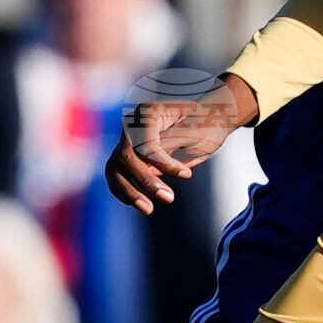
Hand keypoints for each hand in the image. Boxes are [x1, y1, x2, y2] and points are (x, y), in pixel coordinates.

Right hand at [105, 73, 257, 213]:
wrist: (206, 123)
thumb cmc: (205, 124)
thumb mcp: (196, 130)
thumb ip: (173, 143)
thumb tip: (154, 165)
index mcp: (148, 112)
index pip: (145, 142)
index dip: (163, 163)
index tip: (186, 175)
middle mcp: (132, 126)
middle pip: (126, 157)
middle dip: (145, 180)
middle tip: (169, 198)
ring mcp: (127, 142)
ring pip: (116, 169)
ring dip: (130, 191)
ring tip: (148, 209)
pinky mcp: (129, 159)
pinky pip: (117, 177)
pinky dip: (124, 192)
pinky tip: (140, 204)